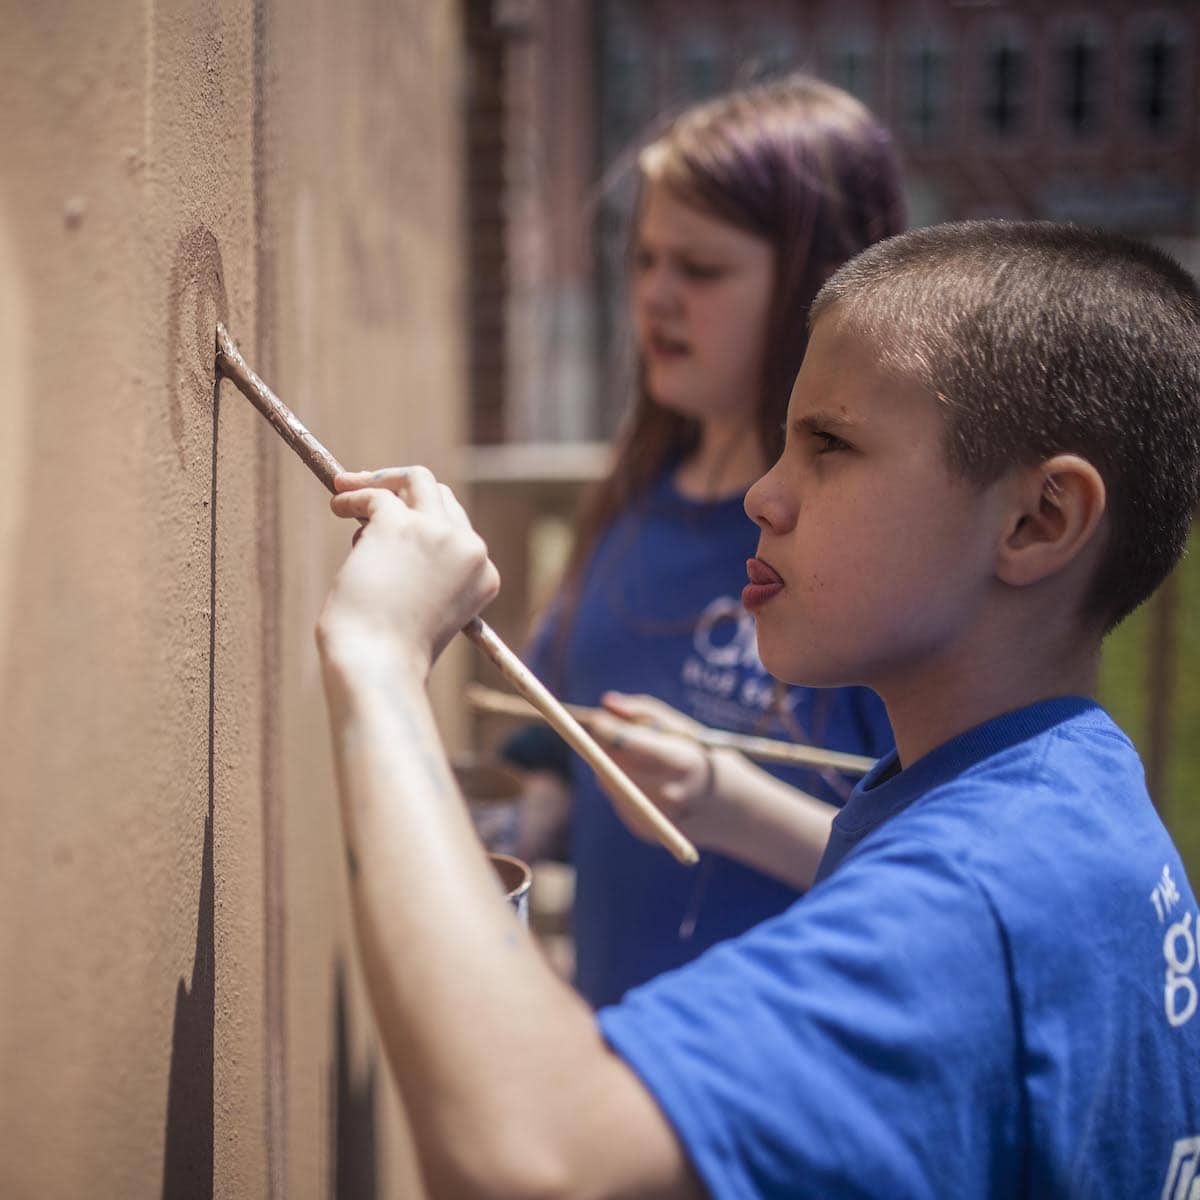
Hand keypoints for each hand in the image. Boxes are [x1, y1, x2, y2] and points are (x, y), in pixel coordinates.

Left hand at [316, 466, 499, 676]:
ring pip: (416, 479)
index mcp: (484, 574)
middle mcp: (469, 548)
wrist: (378, 666)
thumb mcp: (426, 610)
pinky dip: (352, 495)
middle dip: (406, 492)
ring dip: (381, 481)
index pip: (459, 530)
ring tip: (348, 489)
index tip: (398, 521)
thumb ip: (424, 572)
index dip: (426, 522)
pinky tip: (337, 506)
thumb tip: (386, 526)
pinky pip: (374, 495)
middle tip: (373, 496)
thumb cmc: (393, 652)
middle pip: (442, 498)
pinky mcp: (398, 524)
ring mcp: (436, 533)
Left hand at [588, 692, 722, 846]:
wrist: (730, 807)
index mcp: (681, 763)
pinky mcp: (643, 829)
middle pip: (612, 764)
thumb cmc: (702, 757)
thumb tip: (606, 703)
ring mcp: (654, 816)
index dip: (606, 730)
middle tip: (603, 729)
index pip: (629, 744)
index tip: (595, 718)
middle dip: (603, 745)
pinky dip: (619, 783)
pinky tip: (640, 779)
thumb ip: (642, 712)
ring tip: (632, 755)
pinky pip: (617, 797)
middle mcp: (667, 794)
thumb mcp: (681, 728)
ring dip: (610, 763)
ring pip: (609, 781)